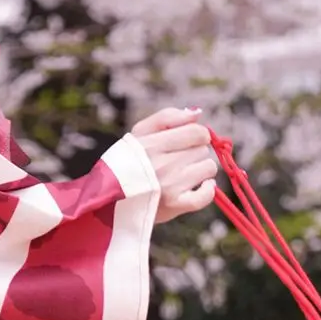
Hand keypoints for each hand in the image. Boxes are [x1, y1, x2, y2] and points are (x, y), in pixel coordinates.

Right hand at [129, 106, 216, 223]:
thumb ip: (167, 117)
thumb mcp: (140, 133)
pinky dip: (208, 189)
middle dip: (195, 152)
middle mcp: (162, 165)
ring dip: (201, 169)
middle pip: (203, 149)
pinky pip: (206, 195)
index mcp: (153, 144)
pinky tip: (200, 185)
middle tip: (179, 160)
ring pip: (208, 168)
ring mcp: (170, 186)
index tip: (189, 141)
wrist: (112, 198)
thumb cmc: (129, 161)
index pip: (197, 132)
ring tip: (184, 173)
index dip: (198, 134)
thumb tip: (197, 113)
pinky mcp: (176, 206)